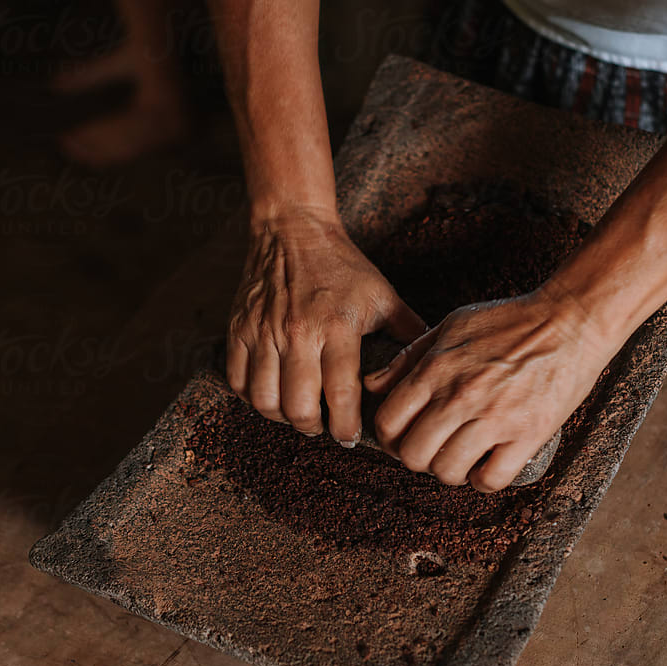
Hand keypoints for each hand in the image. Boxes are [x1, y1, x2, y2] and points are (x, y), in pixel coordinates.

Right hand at [227, 205, 426, 443]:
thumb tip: (429, 366)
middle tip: (323, 428)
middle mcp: (298, 333)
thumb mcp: (383, 295)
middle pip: (298, 407)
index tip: (350, 437)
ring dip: (282, 417)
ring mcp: (263, 332)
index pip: (341, 395)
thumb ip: (407, 332)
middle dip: (313, 429)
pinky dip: (252, 398)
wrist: (292, 229)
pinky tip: (271, 394)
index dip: (346, 428)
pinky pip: (237, 381)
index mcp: (337, 327)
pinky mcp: (238, 328)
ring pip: (264, 400)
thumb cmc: (342, 265)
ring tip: (297, 413)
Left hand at [364, 288, 619, 491]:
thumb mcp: (451, 327)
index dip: (388, 439)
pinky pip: (491, 479)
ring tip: (461, 459)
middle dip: (418, 459)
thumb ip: (409, 358)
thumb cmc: (509, 320)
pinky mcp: (527, 434)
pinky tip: (488, 467)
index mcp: (435, 370)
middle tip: (433, 452)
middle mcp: (458, 396)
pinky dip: (484, 481)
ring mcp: (493, 418)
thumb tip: (372, 385)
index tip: (402, 440)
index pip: (388, 422)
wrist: (570, 320)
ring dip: (451, 472)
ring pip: (448, 471)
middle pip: (413, 455)